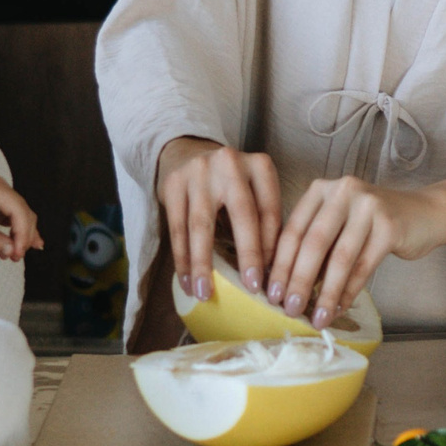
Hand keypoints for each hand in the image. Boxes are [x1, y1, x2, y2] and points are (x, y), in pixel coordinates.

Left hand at [0, 173, 39, 260]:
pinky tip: (21, 247)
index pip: (18, 210)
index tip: (17, 252)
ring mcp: (0, 198)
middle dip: (24, 236)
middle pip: (24, 213)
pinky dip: (17, 234)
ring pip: (22, 217)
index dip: (22, 233)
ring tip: (15, 256)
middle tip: (16, 257)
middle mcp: (1, 190)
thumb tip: (11, 252)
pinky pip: (13, 220)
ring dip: (22, 236)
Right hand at [157, 137, 281, 303]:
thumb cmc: (228, 183)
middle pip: (242, 215)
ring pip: (201, 226)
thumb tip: (272, 272)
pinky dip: (182, 260)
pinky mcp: (173, 185)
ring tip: (204, 293)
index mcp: (259, 166)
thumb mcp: (251, 189)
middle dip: (248, 254)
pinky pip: (177, 229)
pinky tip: (186, 282)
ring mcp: (199, 172)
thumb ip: (261, 220)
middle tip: (251, 286)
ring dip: (203, 265)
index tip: (271, 277)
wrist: (186, 152)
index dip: (271, 247)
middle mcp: (231, 164)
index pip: (269, 211)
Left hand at [269, 176, 441, 329]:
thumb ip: (314, 243)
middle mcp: (344, 192)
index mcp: (322, 190)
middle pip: (313, 243)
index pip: (293, 230)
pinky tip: (339, 308)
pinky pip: (363, 266)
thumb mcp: (338, 223)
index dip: (279, 264)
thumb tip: (283, 285)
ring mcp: (369, 206)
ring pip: (340, 258)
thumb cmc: (373, 224)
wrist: (425, 214)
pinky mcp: (390, 226)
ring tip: (316, 317)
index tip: (269, 293)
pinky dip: (349, 291)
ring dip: (325, 293)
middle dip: (298, 280)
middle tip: (288, 309)